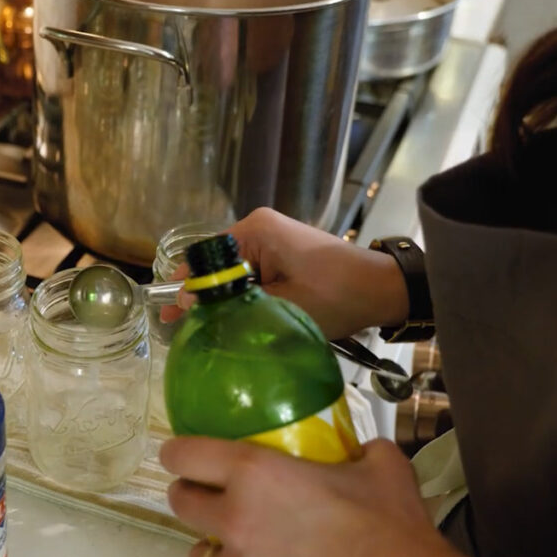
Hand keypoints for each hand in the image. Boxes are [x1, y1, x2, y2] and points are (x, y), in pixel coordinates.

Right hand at [160, 208, 408, 338]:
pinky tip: (233, 318)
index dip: (186, 288)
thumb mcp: (281, 306)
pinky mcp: (282, 251)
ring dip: (222, 297)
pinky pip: (248, 272)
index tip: (171, 317)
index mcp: (254, 231)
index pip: (204, 257)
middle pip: (214, 264)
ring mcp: (271, 238)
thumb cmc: (337, 295)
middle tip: (184, 329)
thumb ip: (231, 305)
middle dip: (201, 295)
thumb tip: (185, 305)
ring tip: (206, 329)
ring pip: (231, 271)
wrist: (385, 289)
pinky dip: (240, 294)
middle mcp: (258, 227)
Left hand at [160, 437, 466, 556]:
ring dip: (210, 540)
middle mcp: (236, 517)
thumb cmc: (388, 526)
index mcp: (255, 473)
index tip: (183, 453)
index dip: (178, 452)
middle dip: (191, 495)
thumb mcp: (380, 466)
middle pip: (180, 502)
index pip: (183, 455)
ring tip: (233, 537)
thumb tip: (361, 449)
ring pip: (197, 549)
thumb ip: (360, 449)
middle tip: (210, 493)